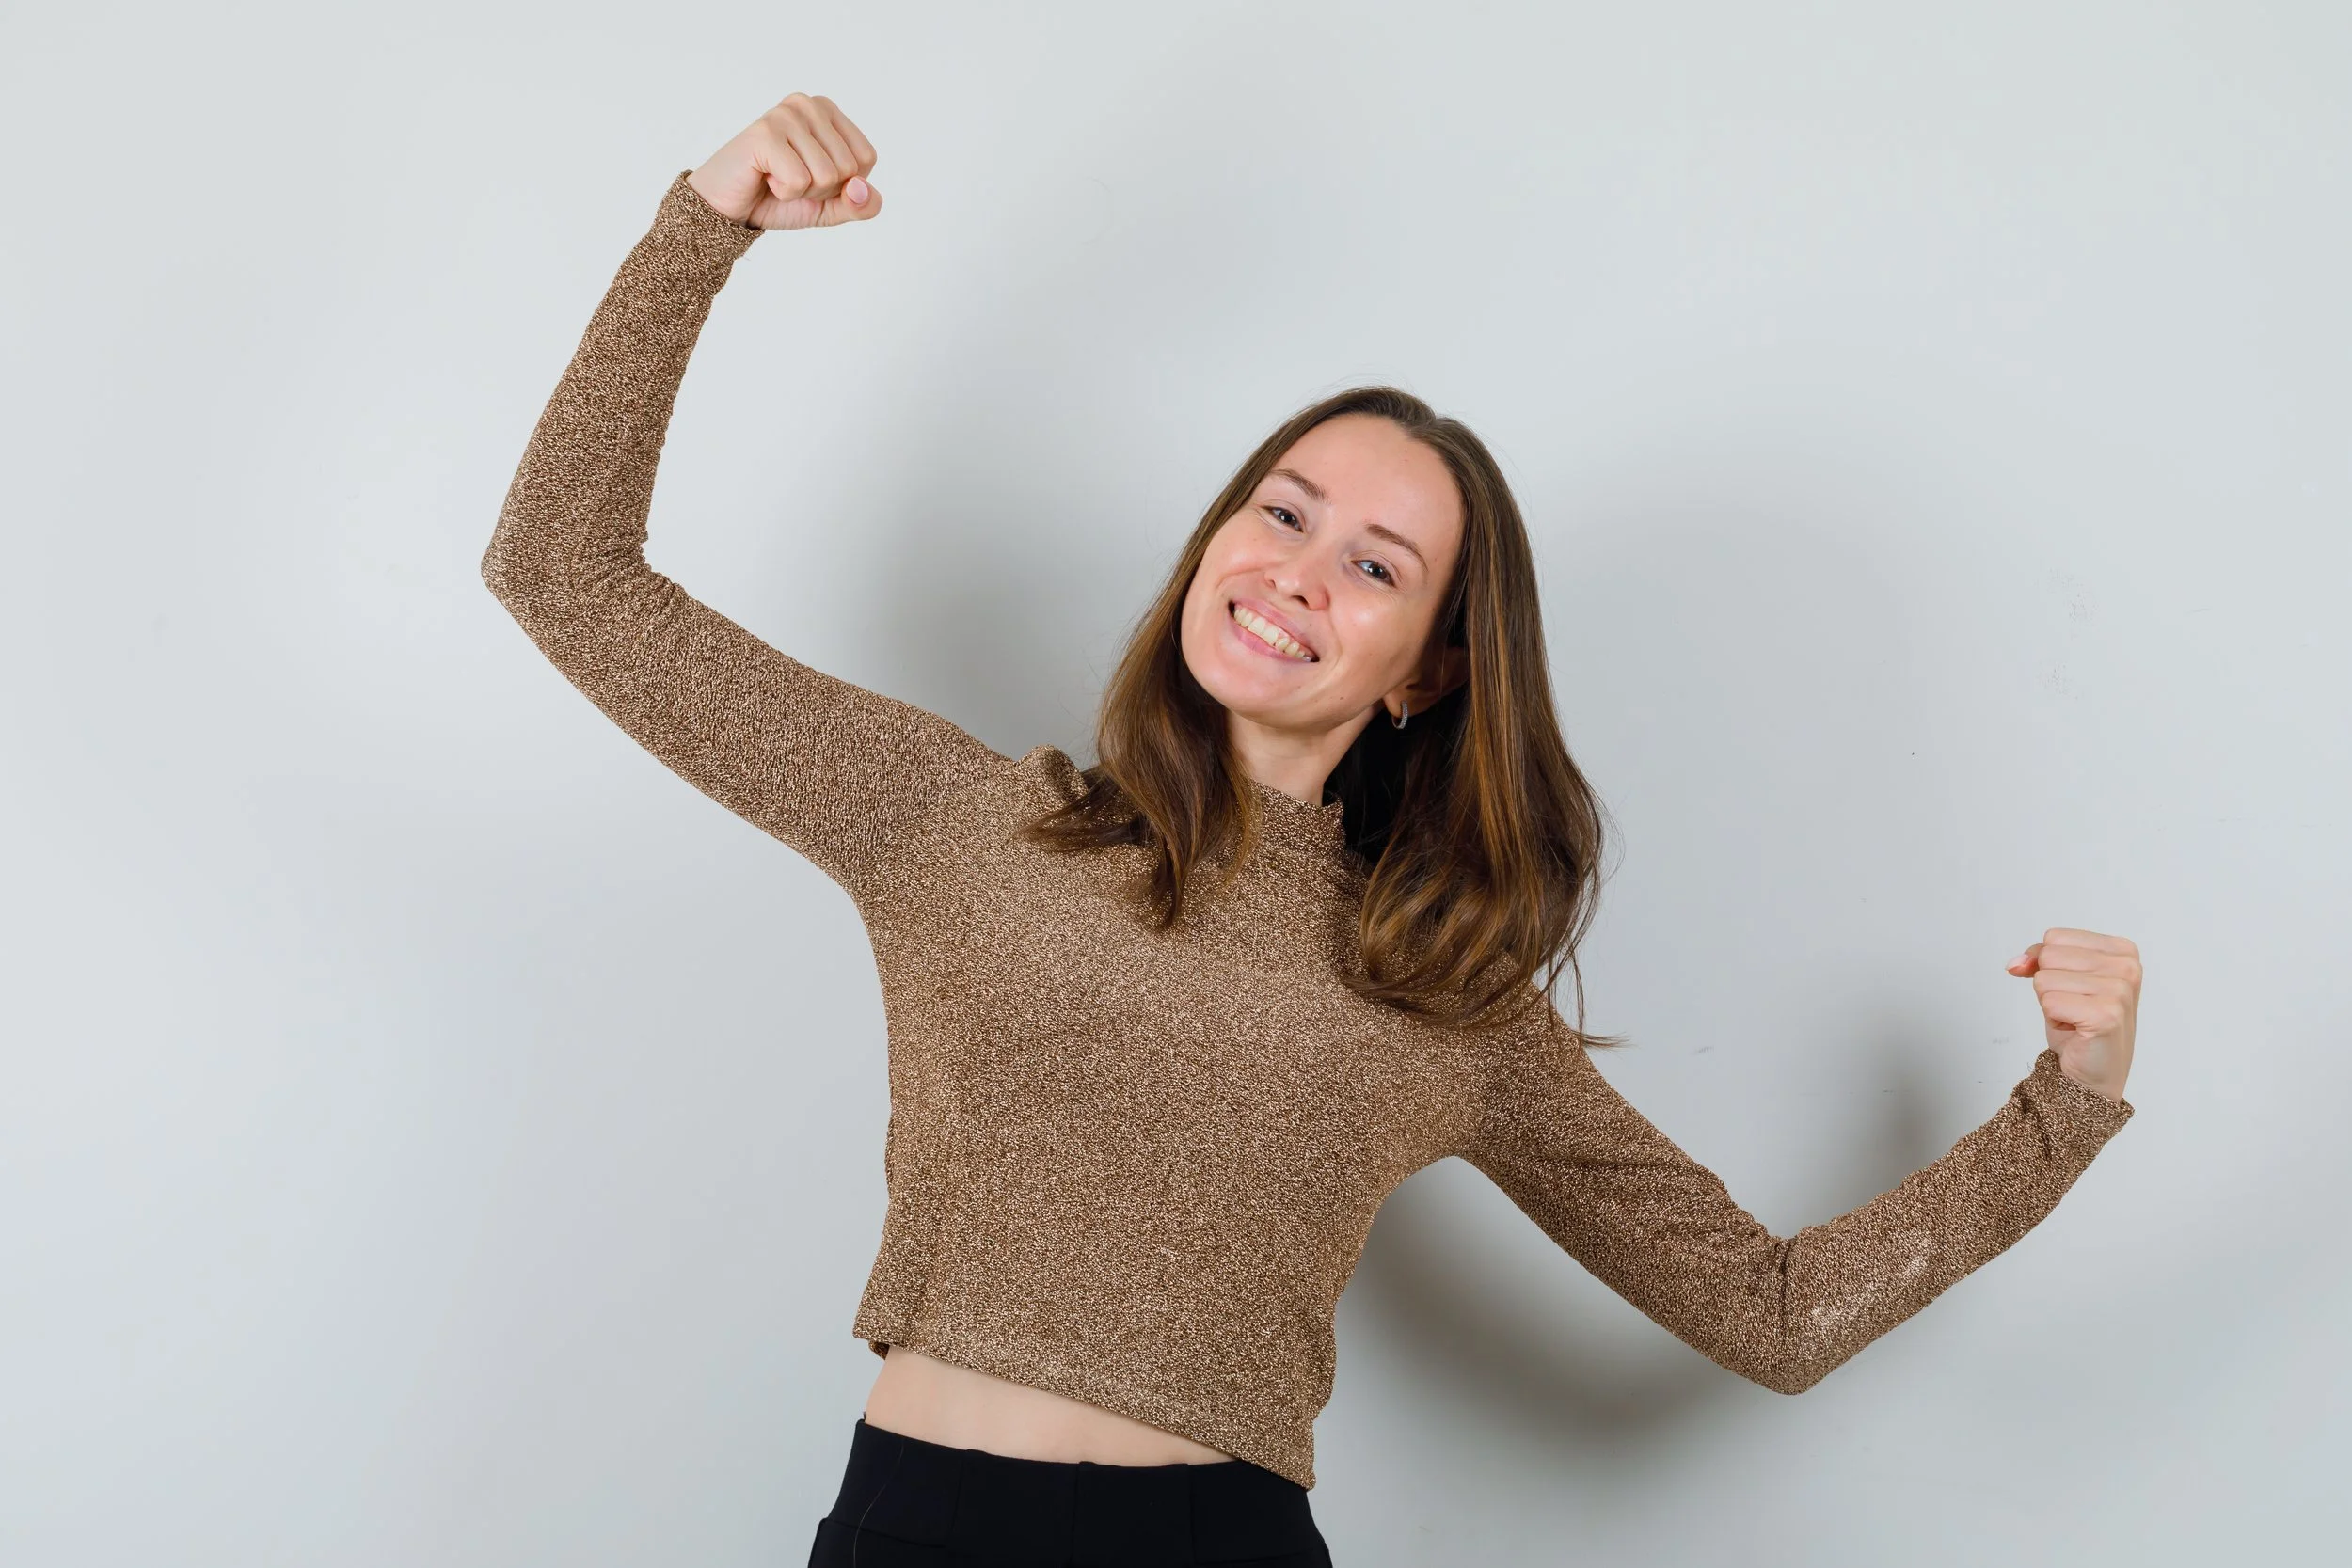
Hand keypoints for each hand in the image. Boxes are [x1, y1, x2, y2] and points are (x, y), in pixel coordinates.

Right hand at [687, 93, 881, 230]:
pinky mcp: (765, 133)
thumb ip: (860, 204)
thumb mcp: (830, 207)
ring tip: (775, 176)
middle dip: (821, 189)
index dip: (844, 183)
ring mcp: (785, 115)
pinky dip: (783, 192)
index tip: (811, 176)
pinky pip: (799, 181)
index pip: (866, 158)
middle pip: (848, 168)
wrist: (729, 208)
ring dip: (801, 192)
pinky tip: (764, 176)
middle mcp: (808, 104)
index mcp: (828, 111)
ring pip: (826, 176)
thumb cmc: (778, 198)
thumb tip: (861, 188)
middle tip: (789, 178)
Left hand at [2005, 927, 2139, 1102]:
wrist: (2091, 1074)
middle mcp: (2128, 967)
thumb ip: (2039, 958)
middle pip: (2049, 955)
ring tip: (2075, 1019)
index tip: (2071, 989)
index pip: (2055, 937)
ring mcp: (2120, 991)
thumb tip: (2016, 964)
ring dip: (2052, 1003)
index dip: (2049, 966)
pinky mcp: (2107, 1014)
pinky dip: (2054, 1019)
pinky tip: (2076, 1030)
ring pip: (2045, 978)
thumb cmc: (2078, 1025)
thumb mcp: (2059, 979)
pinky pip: (2049, 1001)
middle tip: (2073, 1008)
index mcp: (2122, 951)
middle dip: (2050, 985)